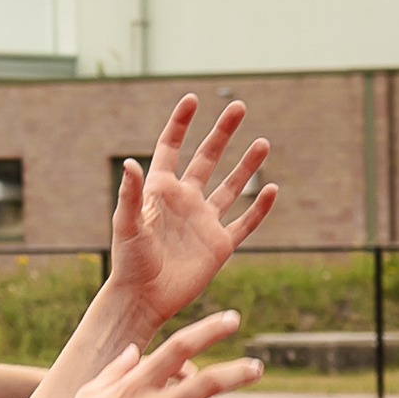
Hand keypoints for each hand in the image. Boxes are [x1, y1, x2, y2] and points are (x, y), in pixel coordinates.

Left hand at [105, 93, 277, 330]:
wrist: (144, 298)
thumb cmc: (129, 261)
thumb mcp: (127, 225)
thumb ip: (131, 194)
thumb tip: (130, 163)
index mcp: (161, 190)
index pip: (171, 147)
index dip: (181, 123)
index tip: (192, 99)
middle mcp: (186, 200)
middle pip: (207, 158)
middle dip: (222, 132)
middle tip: (239, 107)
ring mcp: (205, 221)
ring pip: (232, 186)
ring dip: (247, 165)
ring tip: (263, 142)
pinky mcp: (220, 245)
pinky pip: (244, 223)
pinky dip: (258, 208)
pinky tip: (271, 190)